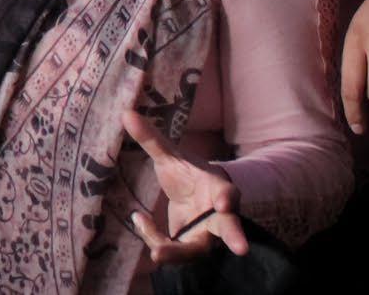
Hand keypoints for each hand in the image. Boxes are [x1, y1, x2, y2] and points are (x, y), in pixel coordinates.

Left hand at [122, 110, 248, 264]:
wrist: (193, 197)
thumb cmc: (188, 175)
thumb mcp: (170, 157)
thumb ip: (152, 140)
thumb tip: (126, 113)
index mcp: (218, 189)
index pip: (227, 193)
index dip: (228, 198)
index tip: (226, 203)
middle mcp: (218, 216)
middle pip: (230, 228)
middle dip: (235, 236)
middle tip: (242, 248)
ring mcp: (206, 235)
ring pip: (197, 250)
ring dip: (177, 254)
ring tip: (156, 254)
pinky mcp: (189, 248)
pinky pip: (173, 251)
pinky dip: (155, 240)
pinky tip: (139, 219)